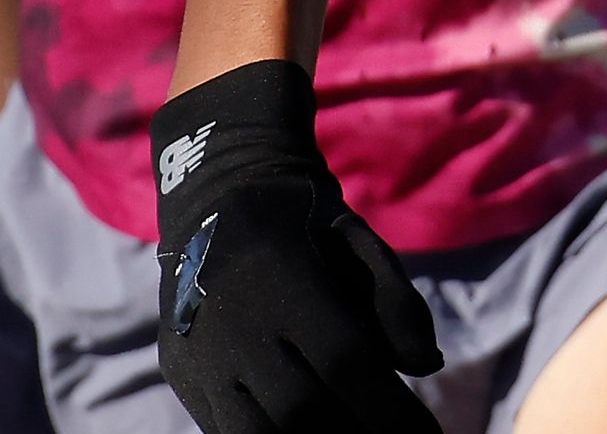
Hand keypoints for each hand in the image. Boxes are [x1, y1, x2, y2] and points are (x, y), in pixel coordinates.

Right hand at [151, 59, 438, 433]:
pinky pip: (225, 430)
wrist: (216, 196)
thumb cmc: (304, 224)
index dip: (392, 410)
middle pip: (300, 409)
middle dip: (354, 432)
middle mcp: (235, 320)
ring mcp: (200, 352)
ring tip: (349, 433)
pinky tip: (303, 429)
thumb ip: (397, 302)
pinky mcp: (180, 374)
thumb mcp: (358, 241)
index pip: (347, 362)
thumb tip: (426, 366)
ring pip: (255, 431)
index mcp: (285, 278)